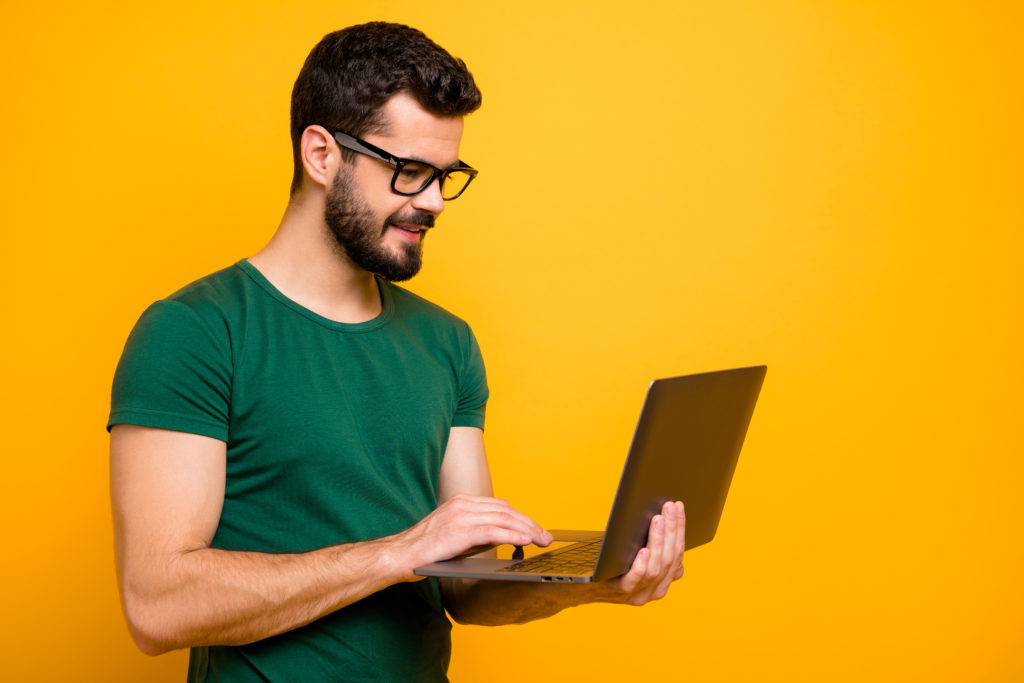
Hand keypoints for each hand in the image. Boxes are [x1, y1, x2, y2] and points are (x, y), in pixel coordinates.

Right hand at [394, 494, 551, 578]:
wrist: (400, 555)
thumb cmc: (426, 550)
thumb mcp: (456, 535)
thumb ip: (479, 532)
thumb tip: (506, 539)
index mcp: (463, 502)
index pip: (501, 507)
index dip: (522, 518)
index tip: (536, 530)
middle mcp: (463, 504)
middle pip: (506, 511)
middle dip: (529, 524)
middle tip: (546, 537)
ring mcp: (461, 515)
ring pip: (503, 519)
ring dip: (527, 530)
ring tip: (541, 540)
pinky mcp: (459, 530)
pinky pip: (492, 531)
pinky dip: (512, 535)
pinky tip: (524, 541)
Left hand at [600, 501, 684, 604]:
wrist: (584, 586)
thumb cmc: (611, 565)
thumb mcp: (636, 557)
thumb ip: (652, 546)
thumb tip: (664, 517)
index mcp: (663, 581)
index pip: (677, 553)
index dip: (679, 529)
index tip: (678, 506)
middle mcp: (654, 589)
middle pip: (669, 559)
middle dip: (672, 530)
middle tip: (669, 507)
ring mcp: (639, 593)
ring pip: (655, 568)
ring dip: (658, 541)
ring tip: (658, 520)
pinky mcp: (620, 592)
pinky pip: (635, 579)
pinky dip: (641, 564)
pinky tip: (644, 550)